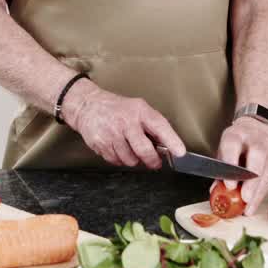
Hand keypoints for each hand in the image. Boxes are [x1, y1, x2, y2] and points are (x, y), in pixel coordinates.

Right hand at [63, 82, 185, 169]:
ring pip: (130, 160)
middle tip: (155, 162)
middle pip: (144, 150)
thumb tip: (168, 144)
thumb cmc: (117, 108)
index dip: (172, 141)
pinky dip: (120, 159)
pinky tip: (118, 148)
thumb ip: (152, 124)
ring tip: (131, 149)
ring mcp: (112, 134)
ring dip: (134, 160)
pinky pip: (116, 161)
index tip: (180, 152)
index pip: (159, 126)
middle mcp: (125, 122)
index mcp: (139, 111)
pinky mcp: (101, 144)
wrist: (88, 105)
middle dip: (152, 160)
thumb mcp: (138, 108)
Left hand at [216, 117, 267, 215]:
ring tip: (249, 208)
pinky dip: (264, 191)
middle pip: (257, 157)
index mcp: (236, 134)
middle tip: (245, 199)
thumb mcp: (223, 152)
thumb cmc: (236, 145)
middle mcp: (255, 138)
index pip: (232, 146)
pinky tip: (256, 201)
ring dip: (259, 192)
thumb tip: (216, 193)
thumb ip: (220, 172)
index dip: (231, 164)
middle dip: (252, 181)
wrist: (256, 130)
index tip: (229, 185)